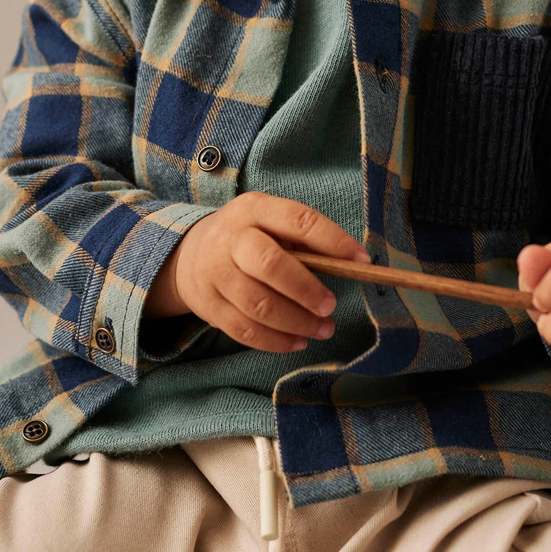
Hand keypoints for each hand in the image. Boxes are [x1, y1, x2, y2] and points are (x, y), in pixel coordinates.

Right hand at [144, 191, 371, 353]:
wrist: (188, 254)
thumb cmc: (248, 237)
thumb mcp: (270, 222)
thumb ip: (303, 240)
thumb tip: (351, 263)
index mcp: (253, 209)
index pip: (298, 219)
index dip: (333, 240)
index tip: (362, 261)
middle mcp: (230, 238)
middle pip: (270, 264)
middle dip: (306, 289)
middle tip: (330, 306)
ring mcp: (215, 273)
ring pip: (257, 304)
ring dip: (296, 322)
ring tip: (323, 329)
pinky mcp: (208, 306)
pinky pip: (243, 330)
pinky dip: (275, 341)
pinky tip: (297, 342)